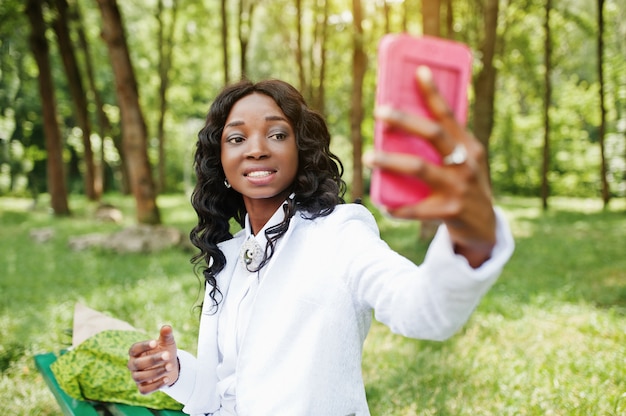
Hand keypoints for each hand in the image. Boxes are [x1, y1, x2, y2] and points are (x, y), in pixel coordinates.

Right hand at [127, 325, 178, 393]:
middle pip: (138, 364)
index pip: (134, 349)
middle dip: (153, 360)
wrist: (170, 366)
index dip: (143, 346)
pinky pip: (144, 390)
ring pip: (140, 377)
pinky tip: (167, 379)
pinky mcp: (142, 388)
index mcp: (135, 352)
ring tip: (171, 366)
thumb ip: (166, 335)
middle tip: (168, 355)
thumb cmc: (165, 351)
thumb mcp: (167, 343)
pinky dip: (156, 385)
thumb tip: (167, 327)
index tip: (155, 342)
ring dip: (156, 372)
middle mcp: (133, 365)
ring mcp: (136, 377)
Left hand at [363, 66, 495, 267]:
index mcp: (469, 147)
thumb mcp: (463, 163)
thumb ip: (443, 147)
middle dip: (405, 120)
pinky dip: (398, 208)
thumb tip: (404, 124)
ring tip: (368, 157)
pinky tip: (384, 206)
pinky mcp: (450, 211)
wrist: (484, 228)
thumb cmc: (464, 188)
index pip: (450, 115)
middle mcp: (466, 163)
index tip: (417, 71)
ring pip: (420, 169)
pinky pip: (417, 208)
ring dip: (391, 161)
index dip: (434, 93)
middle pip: (433, 135)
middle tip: (379, 111)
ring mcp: (459, 187)